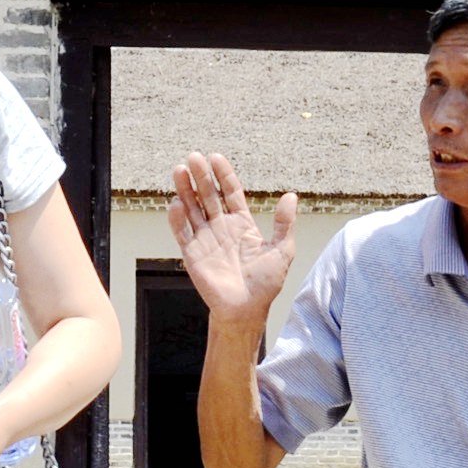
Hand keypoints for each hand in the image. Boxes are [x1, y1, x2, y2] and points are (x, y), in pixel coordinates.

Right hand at [170, 153, 295, 322]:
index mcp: (241, 223)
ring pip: (192, 208)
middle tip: (194, 157)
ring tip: (179, 170)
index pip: (230, 192)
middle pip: (208, 195)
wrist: (246, 310)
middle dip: (201, 176)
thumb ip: (285, 223)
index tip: (216, 158)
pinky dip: (177, 218)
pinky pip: (182, 232)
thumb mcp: (282, 250)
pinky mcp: (192, 253)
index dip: (223, 175)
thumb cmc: (265, 284)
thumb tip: (291, 196)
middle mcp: (221, 227)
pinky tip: (176, 202)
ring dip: (185, 190)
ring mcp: (205, 239)